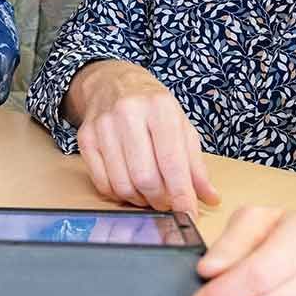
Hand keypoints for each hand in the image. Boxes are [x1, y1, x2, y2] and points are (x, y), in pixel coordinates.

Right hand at [65, 59, 219, 215]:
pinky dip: (119, 194)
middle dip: (160, 200)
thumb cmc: (153, 106)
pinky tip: (129, 186)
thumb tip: (210, 198)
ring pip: (122, 183)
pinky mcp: (86, 138)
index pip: (172, 162)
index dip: (182, 194)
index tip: (189, 214)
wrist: (114, 82)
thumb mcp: (181, 126)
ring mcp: (103, 125)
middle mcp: (129, 113)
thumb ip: (195, 164)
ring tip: (149, 194)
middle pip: (145, 177)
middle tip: (168, 203)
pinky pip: (102, 182)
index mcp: (160, 108)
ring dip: (139, 199)